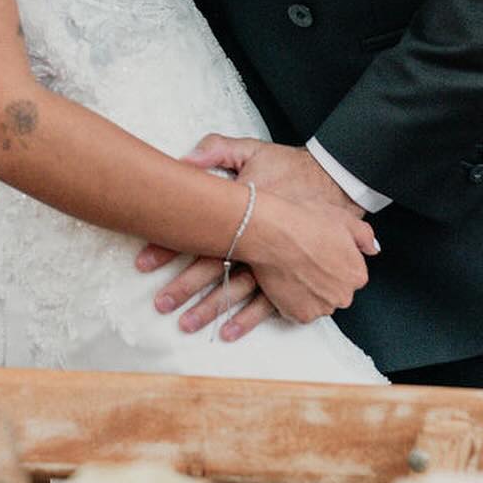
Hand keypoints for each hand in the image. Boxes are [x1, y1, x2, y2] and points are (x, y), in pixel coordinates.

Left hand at [136, 137, 373, 339]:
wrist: (338, 186)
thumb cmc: (291, 168)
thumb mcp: (254, 151)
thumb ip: (216, 150)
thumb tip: (183, 160)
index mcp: (246, 209)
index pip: (202, 231)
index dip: (172, 246)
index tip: (145, 261)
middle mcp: (261, 238)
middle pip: (217, 266)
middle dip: (185, 286)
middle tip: (159, 303)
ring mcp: (281, 263)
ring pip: (238, 290)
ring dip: (210, 309)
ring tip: (184, 323)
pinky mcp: (297, 279)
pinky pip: (268, 304)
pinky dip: (246, 318)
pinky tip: (226, 332)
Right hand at [242, 191, 377, 326]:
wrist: (270, 232)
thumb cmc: (302, 222)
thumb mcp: (342, 218)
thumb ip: (364, 236)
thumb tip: (373, 248)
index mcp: (356, 274)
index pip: (350, 274)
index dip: (333, 261)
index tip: (320, 252)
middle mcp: (343, 295)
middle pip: (335, 291)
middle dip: (323, 279)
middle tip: (305, 258)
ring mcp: (321, 307)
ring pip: (317, 302)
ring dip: (308, 291)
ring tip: (293, 267)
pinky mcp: (300, 315)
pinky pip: (298, 310)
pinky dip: (292, 299)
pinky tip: (286, 278)